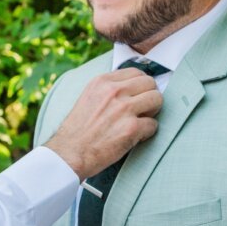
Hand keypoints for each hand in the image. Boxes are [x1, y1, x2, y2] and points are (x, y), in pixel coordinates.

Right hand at [44, 69, 161, 178]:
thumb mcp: (88, 97)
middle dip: (149, 96)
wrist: (69, 153)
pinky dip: (147, 132)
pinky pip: (153, 125)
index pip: (136, 72)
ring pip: (157, 100)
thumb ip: (108, 89)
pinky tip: (135, 137)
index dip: (141, 85)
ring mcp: (124, 109)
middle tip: (142, 109)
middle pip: (150, 83)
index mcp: (102, 81)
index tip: (138, 95)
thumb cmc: (78, 129)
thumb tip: (131, 88)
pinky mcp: (132, 128)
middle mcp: (114, 91)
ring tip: (140, 121)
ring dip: (152, 112)